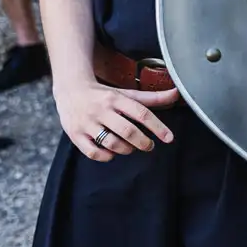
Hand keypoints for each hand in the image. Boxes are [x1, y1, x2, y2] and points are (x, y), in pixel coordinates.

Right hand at [54, 76, 179, 161]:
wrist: (70, 91)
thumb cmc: (104, 95)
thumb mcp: (126, 93)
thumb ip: (151, 98)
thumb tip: (176, 94)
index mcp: (116, 98)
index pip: (141, 113)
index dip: (158, 127)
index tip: (169, 138)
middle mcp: (101, 110)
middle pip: (127, 131)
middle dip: (143, 142)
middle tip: (149, 146)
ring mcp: (87, 123)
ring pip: (111, 143)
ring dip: (126, 149)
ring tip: (131, 148)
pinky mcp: (75, 135)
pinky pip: (93, 152)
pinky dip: (106, 156)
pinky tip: (112, 153)